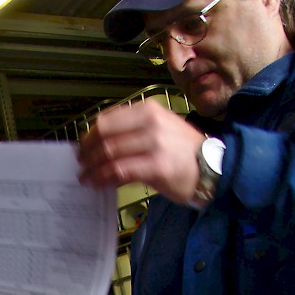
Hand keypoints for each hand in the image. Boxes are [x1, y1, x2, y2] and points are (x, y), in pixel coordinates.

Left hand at [78, 100, 206, 205]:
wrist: (214, 168)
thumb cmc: (185, 152)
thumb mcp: (161, 128)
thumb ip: (133, 130)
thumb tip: (102, 142)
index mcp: (149, 110)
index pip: (107, 119)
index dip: (89, 135)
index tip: (83, 147)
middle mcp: (150, 123)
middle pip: (104, 136)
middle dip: (87, 153)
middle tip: (81, 164)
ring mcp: (154, 144)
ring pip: (109, 154)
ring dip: (92, 168)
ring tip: (86, 177)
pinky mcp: (156, 166)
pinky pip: (119, 171)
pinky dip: (104, 178)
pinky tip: (98, 184)